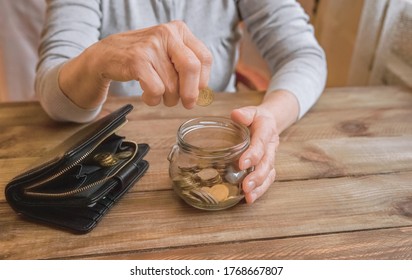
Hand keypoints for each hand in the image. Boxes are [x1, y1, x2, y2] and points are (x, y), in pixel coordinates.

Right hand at [59, 20, 212, 108]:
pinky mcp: (137, 60)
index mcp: (179, 30)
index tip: (198, 92)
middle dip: (191, 93)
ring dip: (168, 99)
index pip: (204, 58)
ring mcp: (151, 46)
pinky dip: (153, 99)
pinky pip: (156, 90)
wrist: (106, 55)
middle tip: (187, 104)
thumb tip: (203, 94)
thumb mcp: (168, 54)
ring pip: (172, 85)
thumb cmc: (143, 58)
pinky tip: (147, 95)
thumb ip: (187, 68)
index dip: (203, 80)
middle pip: (191, 68)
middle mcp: (167, 33)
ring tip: (157, 93)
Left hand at [231, 106, 278, 203]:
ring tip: (248, 196)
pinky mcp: (268, 167)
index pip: (261, 143)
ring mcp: (271, 157)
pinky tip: (250, 199)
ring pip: (268, 174)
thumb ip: (244, 114)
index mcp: (267, 130)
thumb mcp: (251, 111)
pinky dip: (260, 190)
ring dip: (259, 186)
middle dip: (257, 176)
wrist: (270, 122)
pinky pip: (267, 180)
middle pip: (267, 162)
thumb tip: (236, 115)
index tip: (242, 164)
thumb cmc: (255, 118)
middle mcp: (271, 146)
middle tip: (245, 186)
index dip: (253, 154)